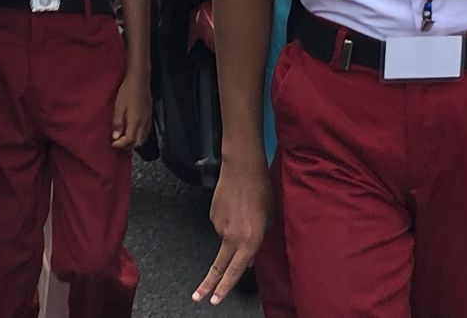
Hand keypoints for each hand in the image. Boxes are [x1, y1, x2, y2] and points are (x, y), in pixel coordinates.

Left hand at [110, 74, 151, 148]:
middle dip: (128, 146)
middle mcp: (144, 123)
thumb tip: (115, 136)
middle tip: (118, 144)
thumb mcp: (119, 106)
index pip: (130, 140)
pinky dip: (140, 136)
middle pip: (139, 142)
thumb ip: (117, 122)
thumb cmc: (127, 91)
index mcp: (135, 121)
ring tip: (124, 139)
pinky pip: (146, 131)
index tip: (112, 143)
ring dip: (134, 142)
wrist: (140, 79)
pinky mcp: (150, 115)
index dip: (121, 145)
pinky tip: (133, 132)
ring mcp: (148, 119)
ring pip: (144, 138)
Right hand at [193, 155, 271, 305]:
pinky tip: (234, 206)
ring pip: (225, 238)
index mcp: (250, 241)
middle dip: (208, 285)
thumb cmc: (261, 191)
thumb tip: (249, 259)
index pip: (235, 271)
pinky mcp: (212, 216)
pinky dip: (227, 220)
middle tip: (198, 297)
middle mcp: (232, 237)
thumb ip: (258, 243)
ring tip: (244, 211)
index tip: (215, 300)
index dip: (225, 288)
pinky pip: (221, 225)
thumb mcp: (268, 220)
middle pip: (218, 266)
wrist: (242, 168)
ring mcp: (219, 226)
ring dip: (233, 232)